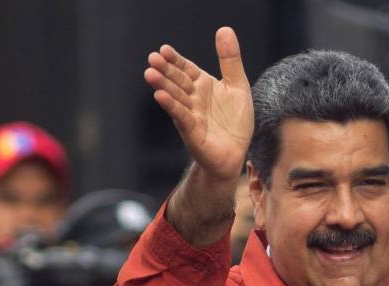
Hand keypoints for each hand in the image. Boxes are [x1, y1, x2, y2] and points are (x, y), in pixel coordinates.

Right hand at [144, 27, 252, 181]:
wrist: (236, 153)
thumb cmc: (235, 121)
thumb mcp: (237, 86)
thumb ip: (230, 60)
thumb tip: (224, 29)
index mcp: (202, 85)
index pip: (185, 68)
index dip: (174, 60)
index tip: (163, 49)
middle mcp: (193, 98)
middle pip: (176, 81)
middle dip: (164, 70)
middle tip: (152, 59)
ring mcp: (190, 114)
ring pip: (175, 97)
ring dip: (163, 86)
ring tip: (151, 74)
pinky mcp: (192, 132)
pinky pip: (181, 117)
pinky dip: (172, 107)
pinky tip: (161, 97)